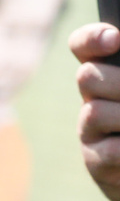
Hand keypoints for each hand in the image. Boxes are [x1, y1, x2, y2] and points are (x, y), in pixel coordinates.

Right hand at [71, 22, 119, 200]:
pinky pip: (109, 150)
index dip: (92, 39)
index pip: (84, 46)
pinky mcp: (95, 161)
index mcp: (110, 72)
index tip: (116, 39)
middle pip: (86, 77)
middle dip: (118, 82)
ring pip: (94, 113)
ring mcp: (90, 130)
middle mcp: (94, 98)